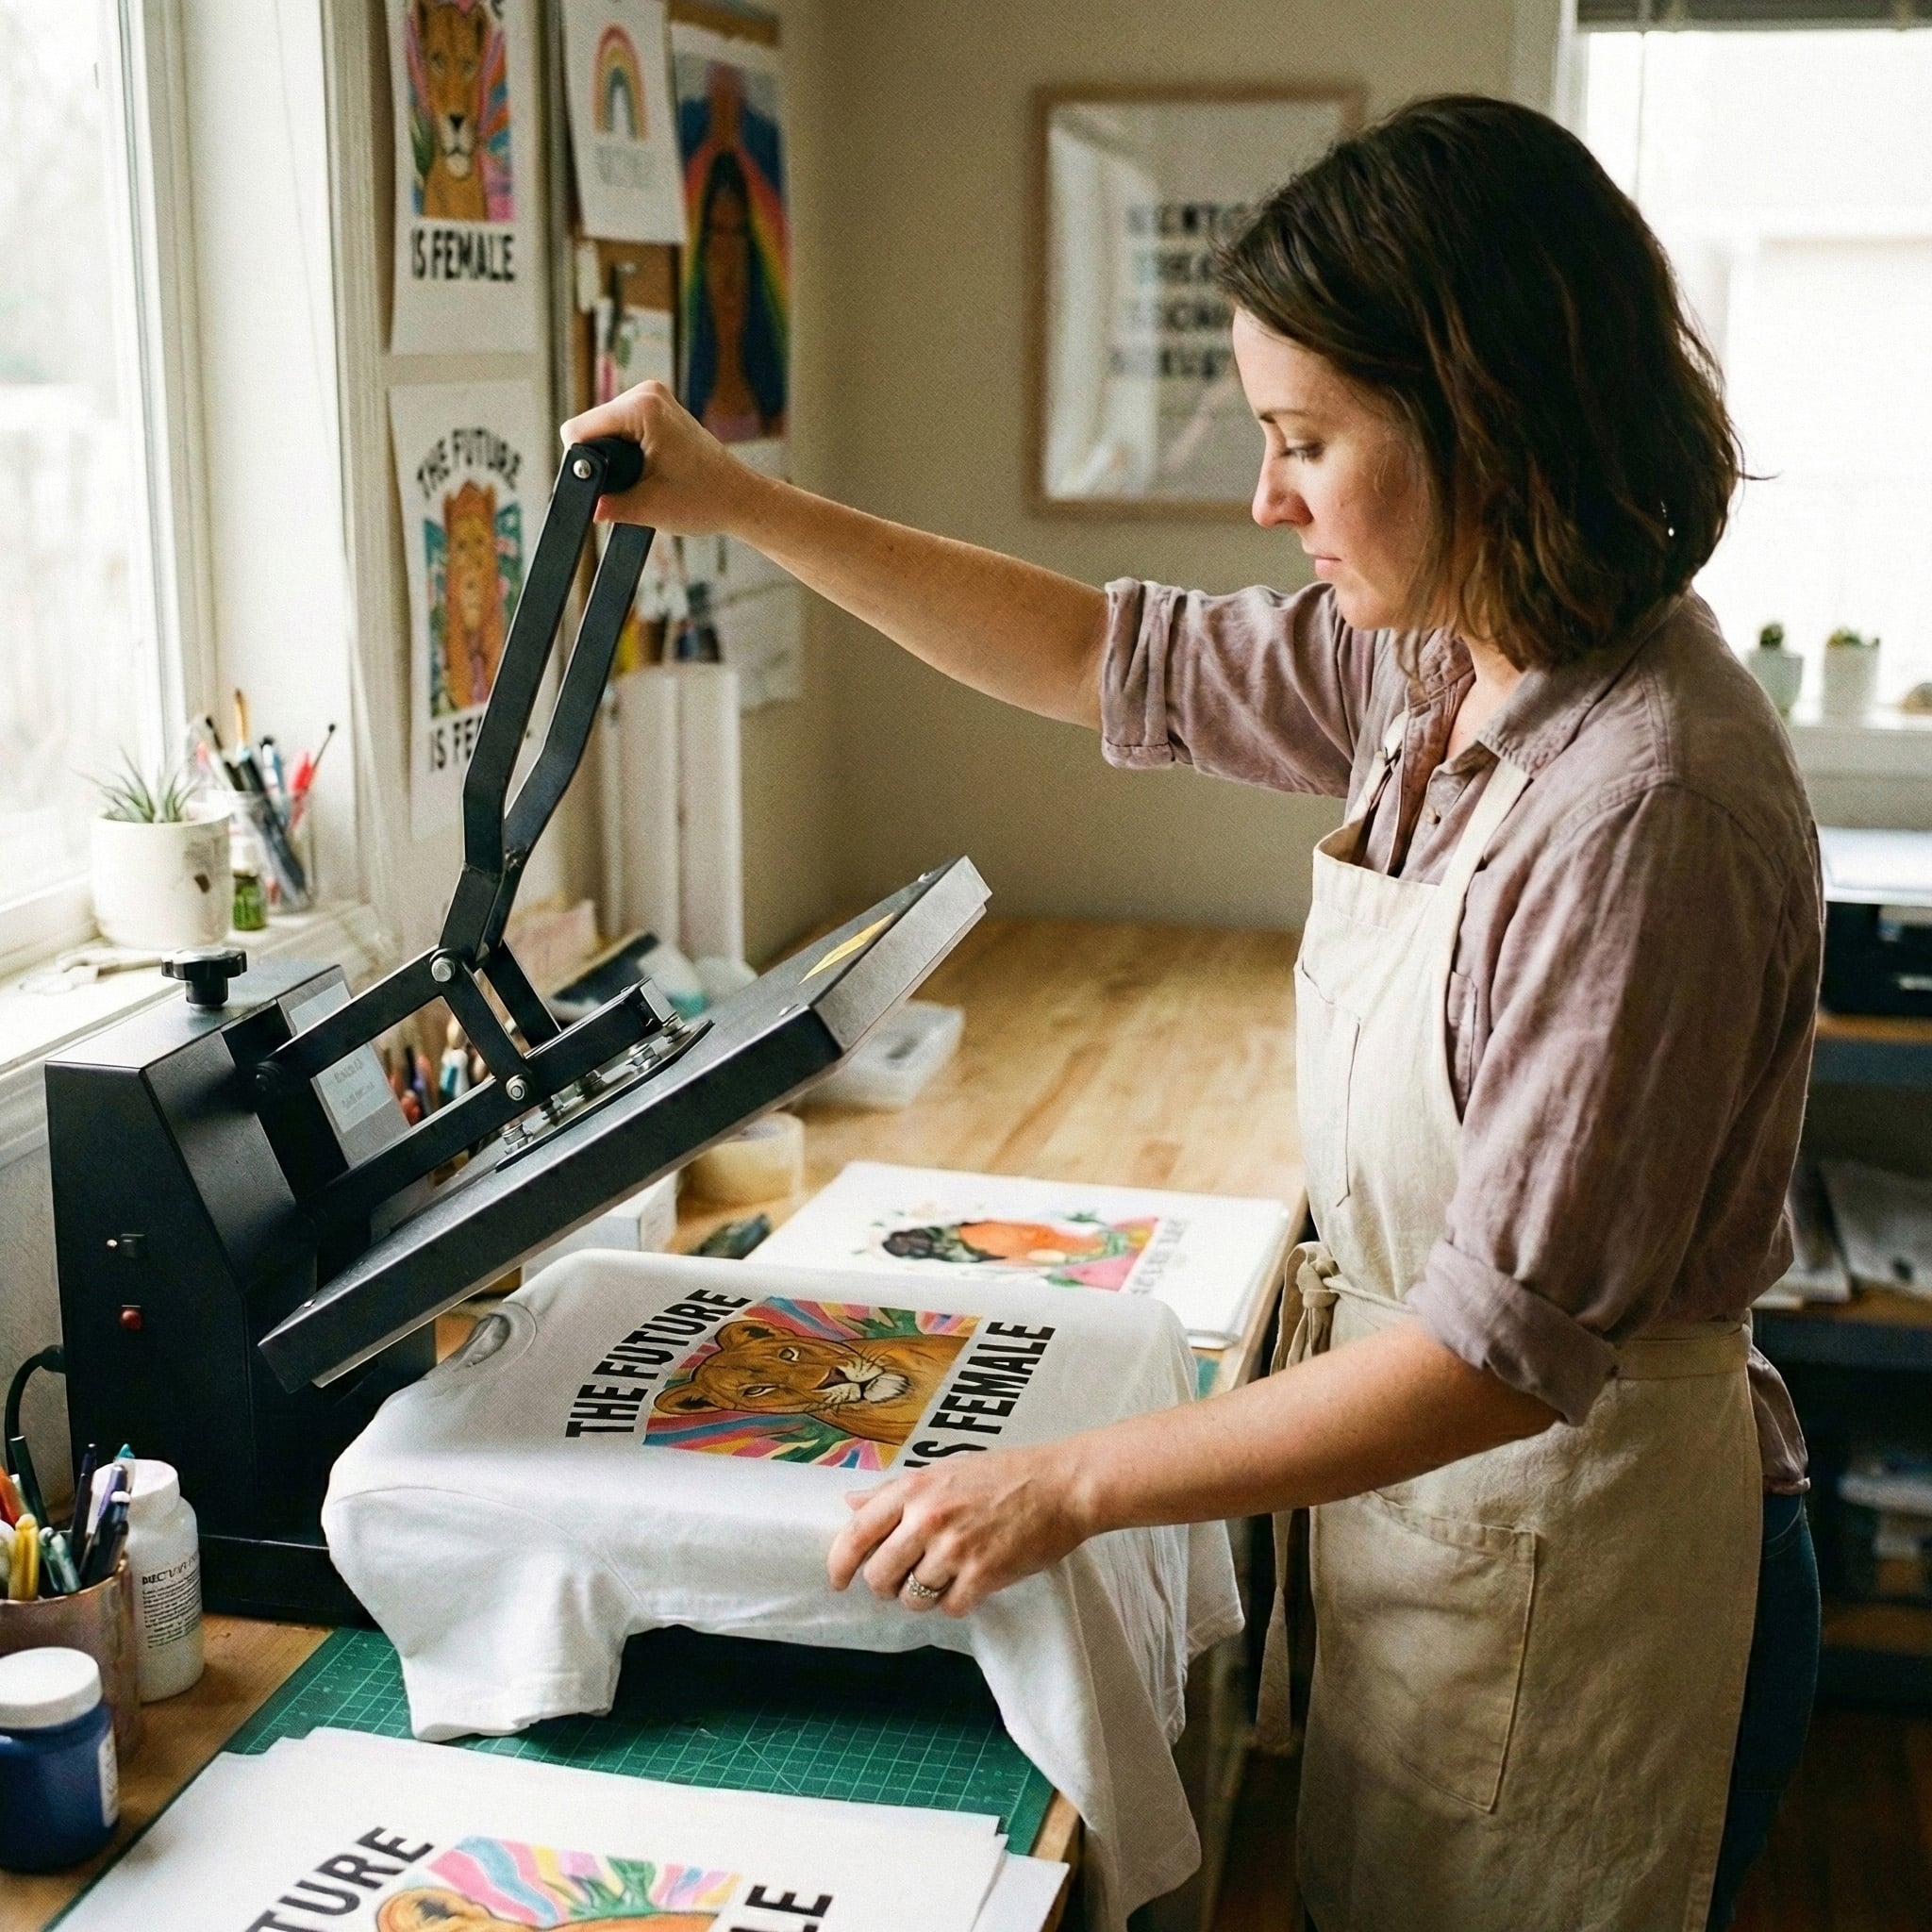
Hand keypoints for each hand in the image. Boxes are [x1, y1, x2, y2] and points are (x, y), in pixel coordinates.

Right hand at [558, 380, 760, 536]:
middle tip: (634, 486)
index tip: (606, 486)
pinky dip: (627, 451)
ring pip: (605, 428)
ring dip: (615, 457)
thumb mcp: (648, 508)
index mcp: (642, 407)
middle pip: (591, 428)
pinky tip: (647, 469)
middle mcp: (647, 392)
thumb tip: (583, 506)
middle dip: (602, 460)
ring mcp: (653, 397)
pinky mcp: (658, 408)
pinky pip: (622, 428)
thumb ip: (608, 504)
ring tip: (645, 479)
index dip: (583, 464)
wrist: (740, 499)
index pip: (579, 430)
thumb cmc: (705, 500)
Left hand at [826, 1442, 1095, 1617]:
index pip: (856, 1533)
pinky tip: (970, 1582)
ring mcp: (955, 1549)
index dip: (839, 1563)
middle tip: (902, 1580)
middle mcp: (928, 1518)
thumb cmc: (1003, 1474)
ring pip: (912, 1598)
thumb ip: (896, 1491)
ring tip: (943, 1577)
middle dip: (886, 1585)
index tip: (838, 1580)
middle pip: (879, 1576)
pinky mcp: (983, 1575)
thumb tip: (851, 1502)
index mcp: (914, 1489)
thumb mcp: (943, 1470)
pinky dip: (956, 1602)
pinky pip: (950, 1607)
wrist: (1060, 1485)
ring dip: (922, 1596)